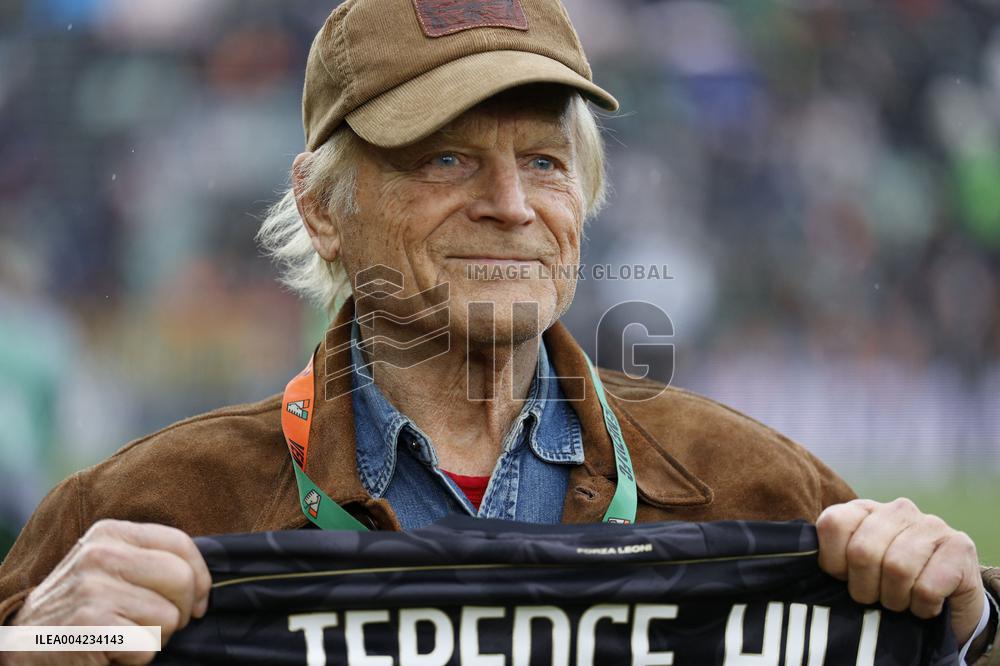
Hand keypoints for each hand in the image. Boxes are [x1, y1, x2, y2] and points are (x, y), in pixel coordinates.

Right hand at [7, 519, 211, 665]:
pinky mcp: (90, 622)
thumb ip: (150, 561)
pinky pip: (148, 645)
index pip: (181, 544)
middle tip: (155, 625)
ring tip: (123, 635)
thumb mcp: (110, 570)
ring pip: (169, 617)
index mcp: (109, 533)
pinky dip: (136, 657)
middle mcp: (100, 553)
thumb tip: (204, 582)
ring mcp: (92, 586)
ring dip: (155, 638)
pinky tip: (109, 650)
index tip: (196, 601)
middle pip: (182, 579)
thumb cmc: (81, 611)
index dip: (200, 578)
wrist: (23, 649)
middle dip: (181, 611)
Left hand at [817, 498, 984, 646]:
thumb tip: (795, 562)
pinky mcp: (960, 546)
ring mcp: (931, 524)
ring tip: (899, 602)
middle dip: (864, 588)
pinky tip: (925, 605)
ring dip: (894, 599)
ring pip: (896, 568)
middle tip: (873, 599)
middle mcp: (898, 510)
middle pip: (862, 550)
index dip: (832, 561)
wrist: (947, 600)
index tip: (842, 578)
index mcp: (864, 510)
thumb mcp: (853, 569)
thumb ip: (829, 559)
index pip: (833, 523)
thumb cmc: (888, 585)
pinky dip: (921, 607)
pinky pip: (927, 586)